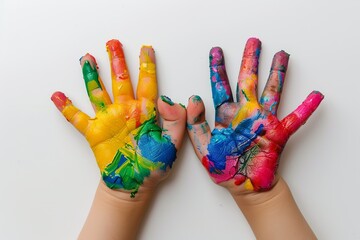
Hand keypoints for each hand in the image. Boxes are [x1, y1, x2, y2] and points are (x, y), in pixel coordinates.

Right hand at [51, 39, 185, 197]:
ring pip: (99, 92)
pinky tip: (58, 96)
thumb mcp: (171, 144)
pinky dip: (67, 107)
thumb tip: (168, 98)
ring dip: (92, 76)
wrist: (134, 183)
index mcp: (145, 112)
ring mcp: (109, 120)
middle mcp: (125, 111)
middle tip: (113, 43)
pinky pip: (78, 118)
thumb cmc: (153, 165)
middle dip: (117, 62)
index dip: (147, 66)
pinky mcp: (95, 133)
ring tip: (86, 58)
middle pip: (120, 81)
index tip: (146, 49)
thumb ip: (175, 120)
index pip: (147, 83)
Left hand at [187, 38, 322, 192]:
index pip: (221, 86)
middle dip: (250, 61)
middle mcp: (245, 113)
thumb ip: (196, 123)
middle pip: (248, 81)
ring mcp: (263, 121)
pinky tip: (316, 95)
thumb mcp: (203, 146)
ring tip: (282, 55)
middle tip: (253, 41)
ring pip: (272, 91)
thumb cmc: (223, 168)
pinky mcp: (278, 134)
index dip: (218, 68)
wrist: (243, 187)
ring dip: (277, 74)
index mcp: (226, 115)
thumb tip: (192, 98)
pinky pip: (295, 119)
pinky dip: (306, 108)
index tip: (216, 51)